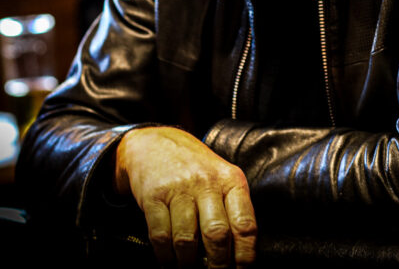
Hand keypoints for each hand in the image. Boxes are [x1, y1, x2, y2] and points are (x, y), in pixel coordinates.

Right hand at [114, 126, 256, 266]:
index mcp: (231, 180)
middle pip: (217, 235)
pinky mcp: (153, 196)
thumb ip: (233, 209)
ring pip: (187, 240)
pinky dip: (165, 257)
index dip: (245, 255)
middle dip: (217, 265)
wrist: (155, 143)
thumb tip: (238, 254)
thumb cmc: (194, 167)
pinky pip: (160, 235)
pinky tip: (169, 262)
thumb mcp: (222, 178)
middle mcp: (206, 182)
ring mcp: (179, 189)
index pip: (245, 224)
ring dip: (188, 265)